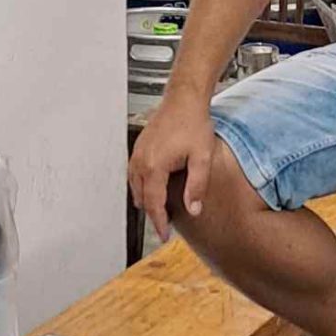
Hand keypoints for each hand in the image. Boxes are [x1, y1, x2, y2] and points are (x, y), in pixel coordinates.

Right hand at [128, 90, 217, 241]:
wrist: (184, 99)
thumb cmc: (193, 123)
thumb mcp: (201, 157)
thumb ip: (197, 186)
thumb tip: (193, 210)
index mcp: (154, 167)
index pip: (153, 204)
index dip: (158, 223)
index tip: (163, 235)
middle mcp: (141, 162)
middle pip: (142, 199)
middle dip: (152, 214)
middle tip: (165, 225)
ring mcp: (137, 154)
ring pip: (135, 188)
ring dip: (146, 201)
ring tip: (161, 210)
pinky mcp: (139, 149)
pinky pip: (135, 175)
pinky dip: (142, 187)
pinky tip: (154, 189)